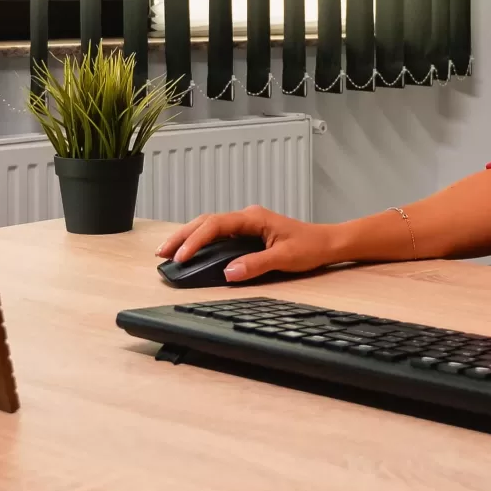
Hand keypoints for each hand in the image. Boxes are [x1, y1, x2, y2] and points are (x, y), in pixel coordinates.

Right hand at [154, 206, 341, 281]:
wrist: (328, 242)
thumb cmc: (311, 246)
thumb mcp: (284, 258)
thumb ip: (256, 265)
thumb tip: (228, 272)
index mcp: (254, 218)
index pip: (216, 225)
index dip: (196, 240)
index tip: (182, 256)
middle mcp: (247, 217)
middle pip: (206, 221)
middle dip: (182, 236)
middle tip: (162, 252)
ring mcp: (247, 225)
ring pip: (210, 226)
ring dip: (189, 237)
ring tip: (169, 252)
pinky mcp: (248, 234)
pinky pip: (219, 234)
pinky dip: (202, 241)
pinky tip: (191, 250)